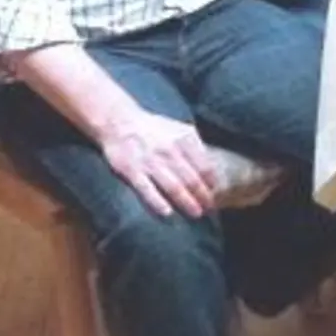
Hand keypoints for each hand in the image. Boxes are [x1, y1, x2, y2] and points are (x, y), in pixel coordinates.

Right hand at [95, 109, 217, 217]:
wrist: (119, 122)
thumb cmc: (154, 128)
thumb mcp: (180, 129)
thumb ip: (196, 145)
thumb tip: (211, 166)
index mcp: (184, 139)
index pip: (205, 166)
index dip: (212, 183)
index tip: (215, 194)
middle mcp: (169, 151)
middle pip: (192, 180)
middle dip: (203, 197)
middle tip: (209, 210)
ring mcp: (150, 162)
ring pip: (173, 187)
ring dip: (187, 203)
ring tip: (196, 213)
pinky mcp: (131, 171)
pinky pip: (147, 190)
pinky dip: (158, 203)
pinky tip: (168, 213)